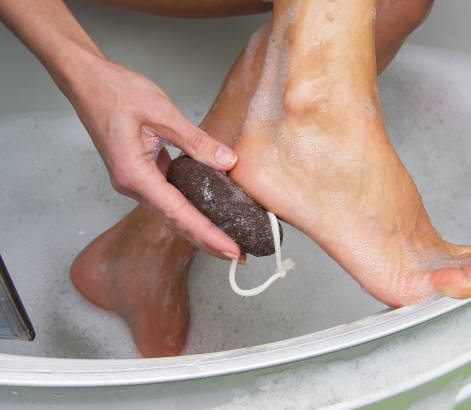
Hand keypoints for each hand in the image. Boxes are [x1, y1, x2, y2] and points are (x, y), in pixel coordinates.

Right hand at [67, 55, 240, 259]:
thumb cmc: (115, 92)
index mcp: (135, 174)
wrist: (86, 81)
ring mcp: (134, 181)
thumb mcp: (162, 112)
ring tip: (227, 238)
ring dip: (198, 227)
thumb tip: (227, 162)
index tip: (230, 249)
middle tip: (237, 255)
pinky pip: (167, 196)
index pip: (179, 213)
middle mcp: (132, 185)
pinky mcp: (139, 173)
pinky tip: (207, 211)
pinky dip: (188, 207)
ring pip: (171, 212)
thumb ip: (196, 141)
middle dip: (206, 240)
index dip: (207, 234)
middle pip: (175, 222)